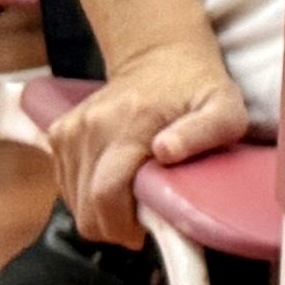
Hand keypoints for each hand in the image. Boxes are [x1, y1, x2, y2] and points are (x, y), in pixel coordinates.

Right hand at [43, 52, 245, 246]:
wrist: (160, 53)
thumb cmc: (197, 86)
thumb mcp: (223, 108)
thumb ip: (203, 132)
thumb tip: (166, 151)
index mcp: (131, 124)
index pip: (105, 196)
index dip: (122, 227)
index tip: (144, 231)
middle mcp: (92, 126)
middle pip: (85, 207)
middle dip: (112, 227)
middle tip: (140, 220)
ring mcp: (71, 129)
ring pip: (72, 200)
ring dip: (98, 211)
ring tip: (129, 199)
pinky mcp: (60, 132)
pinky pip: (64, 183)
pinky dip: (84, 194)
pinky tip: (112, 183)